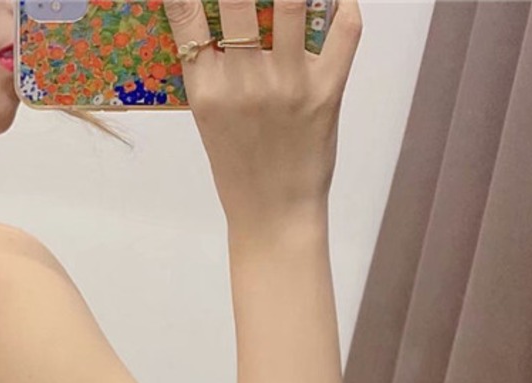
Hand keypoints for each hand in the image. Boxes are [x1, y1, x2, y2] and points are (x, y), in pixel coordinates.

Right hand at [162, 0, 363, 230]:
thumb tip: (218, 17)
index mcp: (206, 90)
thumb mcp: (209, 118)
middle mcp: (243, 83)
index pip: (186, 17)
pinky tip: (336, 2)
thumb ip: (211, 68)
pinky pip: (345, 29)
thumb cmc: (239, 166)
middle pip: (238, 0)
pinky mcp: (326, 91)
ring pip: (292, 2)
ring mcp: (287, 85)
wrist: (273, 213)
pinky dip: (345, 5)